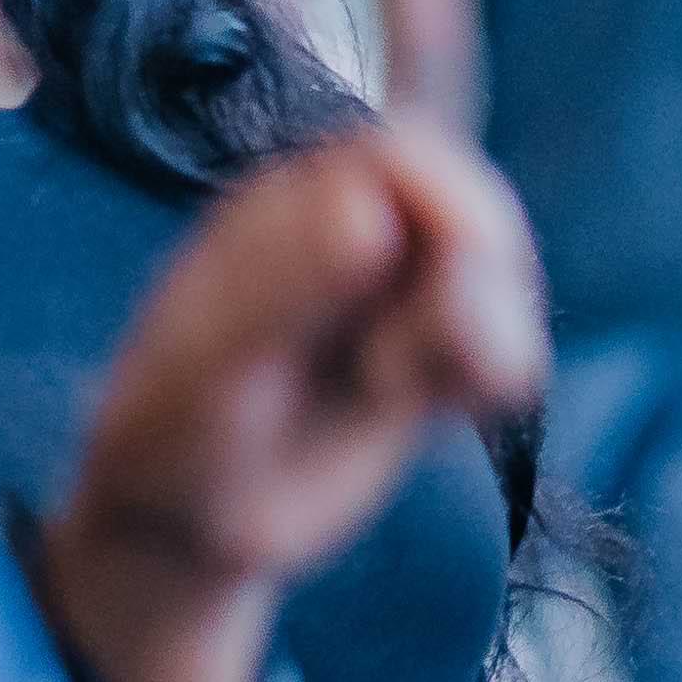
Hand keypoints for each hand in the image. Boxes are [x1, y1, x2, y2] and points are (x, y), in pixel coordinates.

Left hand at [39, 122, 549, 681]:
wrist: (180, 526)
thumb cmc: (169, 438)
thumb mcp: (211, 369)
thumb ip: (286, 287)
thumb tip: (370, 211)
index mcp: (293, 204)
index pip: (406, 155)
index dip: (448, 201)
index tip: (451, 271)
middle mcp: (358, 232)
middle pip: (477, 207)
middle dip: (473, 282)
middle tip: (397, 372)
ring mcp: (400, 294)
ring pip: (505, 276)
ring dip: (482, 337)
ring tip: (393, 395)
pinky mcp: (435, 356)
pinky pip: (512, 341)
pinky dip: (496, 374)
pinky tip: (434, 414)